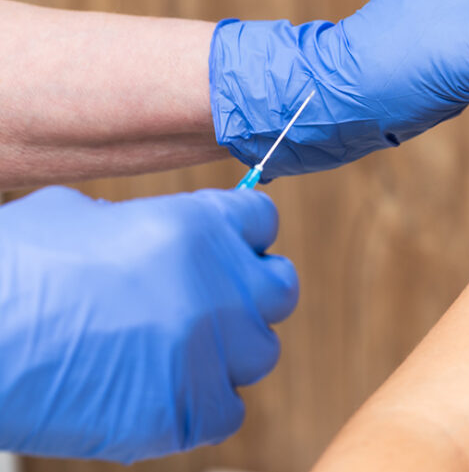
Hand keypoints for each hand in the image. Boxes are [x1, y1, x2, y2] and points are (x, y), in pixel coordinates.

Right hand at [0, 186, 297, 462]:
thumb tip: (148, 234)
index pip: (261, 220)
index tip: (228, 247)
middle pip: (280, 287)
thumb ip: (140, 222)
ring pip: (259, 351)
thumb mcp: (77, 216)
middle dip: (252, 290)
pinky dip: (203, 402)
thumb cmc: (11, 272)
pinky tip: (161, 390)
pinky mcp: (188, 414)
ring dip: (228, 349)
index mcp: (197, 228)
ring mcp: (210, 354)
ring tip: (176, 349)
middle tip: (216, 301)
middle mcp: (220, 288)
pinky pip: (227, 409)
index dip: (241, 233)